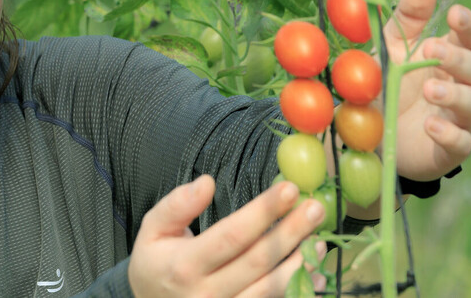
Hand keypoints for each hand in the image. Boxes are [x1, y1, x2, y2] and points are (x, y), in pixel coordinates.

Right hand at [128, 176, 326, 296]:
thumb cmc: (155, 263)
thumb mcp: (152, 229)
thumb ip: (176, 205)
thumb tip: (207, 182)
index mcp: (184, 265)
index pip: (232, 235)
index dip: (263, 212)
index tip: (288, 188)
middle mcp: (207, 294)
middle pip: (259, 260)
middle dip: (291, 231)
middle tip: (315, 208)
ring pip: (272, 289)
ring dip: (301, 261)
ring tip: (318, 236)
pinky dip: (298, 288)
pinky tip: (312, 269)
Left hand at [383, 0, 470, 180]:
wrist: (373, 135)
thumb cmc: (390, 83)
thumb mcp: (392, 47)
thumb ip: (408, 17)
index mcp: (448, 57)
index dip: (468, 25)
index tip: (454, 14)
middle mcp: (461, 85)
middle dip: (457, 57)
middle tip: (431, 51)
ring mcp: (458, 118)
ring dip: (453, 93)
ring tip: (429, 88)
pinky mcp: (450, 148)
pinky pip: (461, 141)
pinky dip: (449, 133)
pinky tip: (432, 125)